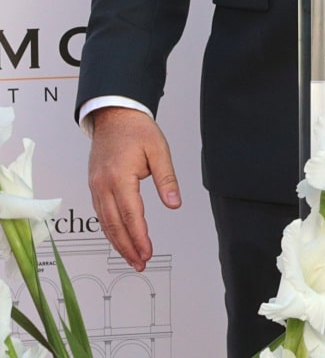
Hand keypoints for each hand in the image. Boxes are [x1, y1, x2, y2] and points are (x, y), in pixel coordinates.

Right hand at [87, 106, 180, 270]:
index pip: (131, 216)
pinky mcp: (94, 186)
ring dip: (118, 243)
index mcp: (120, 177)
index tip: (148, 253)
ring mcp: (96, 186)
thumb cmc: (136, 130)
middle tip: (140, 263)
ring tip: (132, 257)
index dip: (140, 238)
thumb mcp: (158, 150)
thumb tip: (174, 203)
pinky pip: (101, 213)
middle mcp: (103, 185)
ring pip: (105, 223)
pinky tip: (118, 238)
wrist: (114, 115)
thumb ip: (166, 179)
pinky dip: (109, 229)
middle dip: (128, 248)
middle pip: (115, 225)